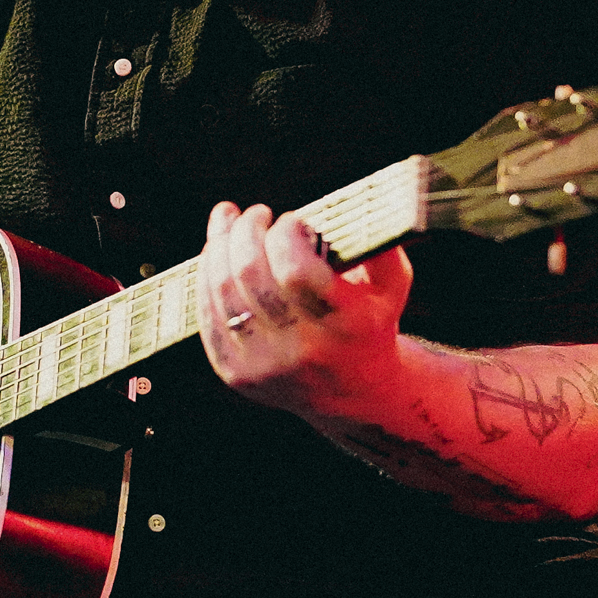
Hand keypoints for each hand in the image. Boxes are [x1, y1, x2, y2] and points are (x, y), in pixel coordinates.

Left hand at [197, 201, 412, 418]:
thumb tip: (349, 205)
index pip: (296, 271)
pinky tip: (216, 253)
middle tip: (256, 214)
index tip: (292, 221)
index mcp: (346, 325)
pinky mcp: (236, 374)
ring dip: (219, 246)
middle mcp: (303, 350)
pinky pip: (207, 316)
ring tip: (230, 223)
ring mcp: (265, 366)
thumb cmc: (371, 320)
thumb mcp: (392, 284)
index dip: (285, 235)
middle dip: (247, 231)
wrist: (355, 392)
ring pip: (221, 291)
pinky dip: (205, 277)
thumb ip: (378, 242)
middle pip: (250, 274)